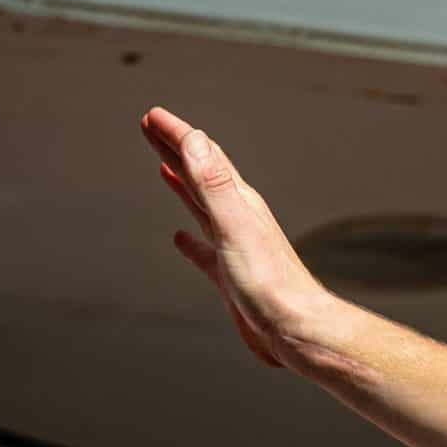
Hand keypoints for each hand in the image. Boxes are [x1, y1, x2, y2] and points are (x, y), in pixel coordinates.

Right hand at [141, 106, 339, 370]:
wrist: (296, 330)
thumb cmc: (271, 284)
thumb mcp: (235, 226)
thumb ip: (215, 184)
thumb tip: (197, 139)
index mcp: (239, 203)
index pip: (204, 157)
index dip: (177, 134)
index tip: (152, 116)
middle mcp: (237, 219)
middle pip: (201, 174)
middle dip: (176, 148)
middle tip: (150, 127)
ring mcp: (234, 247)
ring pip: (201, 206)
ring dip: (182, 184)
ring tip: (165, 166)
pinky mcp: (230, 276)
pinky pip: (203, 250)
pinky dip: (189, 240)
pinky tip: (180, 238)